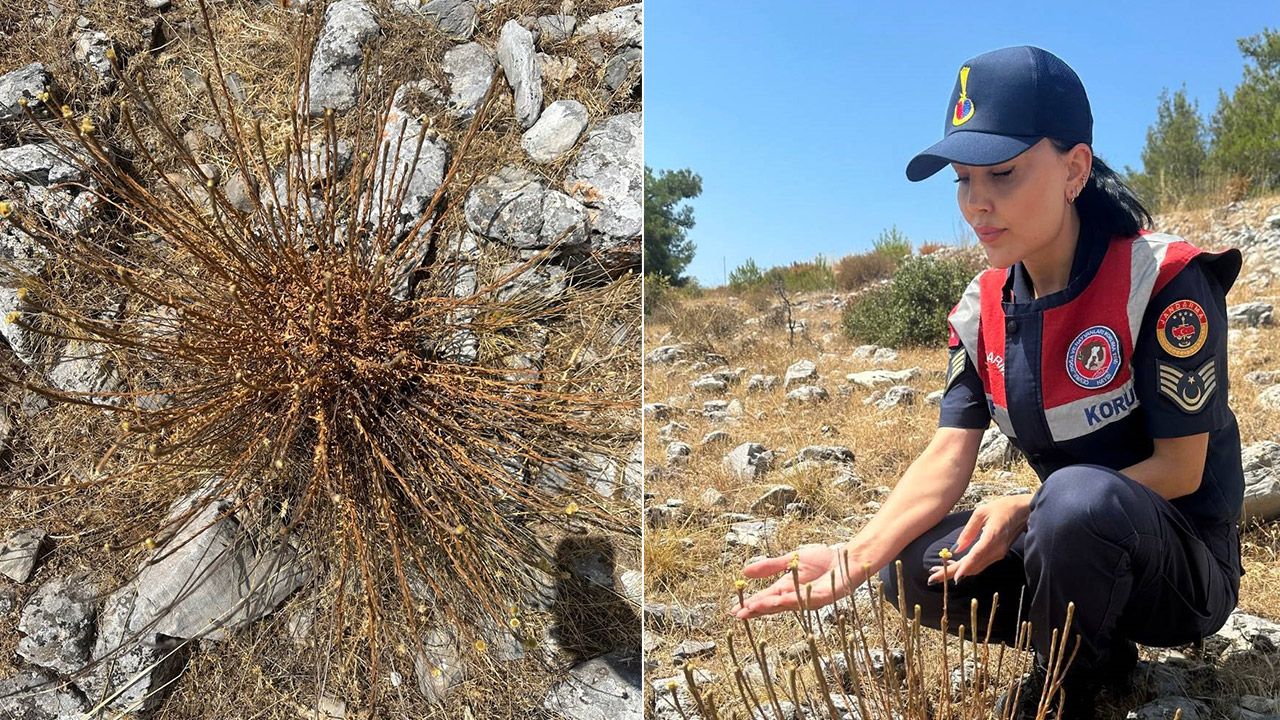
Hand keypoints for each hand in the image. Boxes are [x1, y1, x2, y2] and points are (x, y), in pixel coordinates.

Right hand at [731, 543, 867, 619]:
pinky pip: (808, 599)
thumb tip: (744, 572)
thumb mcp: (791, 560)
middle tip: (739, 614)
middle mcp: (797, 597)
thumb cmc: (822, 560)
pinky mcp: (826, 595)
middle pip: (773, 605)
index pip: (765, 598)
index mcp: (787, 588)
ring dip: (771, 606)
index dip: (750, 604)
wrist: (847, 558)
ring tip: (754, 607)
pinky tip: (781, 599)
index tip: (734, 610)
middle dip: (757, 609)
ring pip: (788, 604)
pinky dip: (794, 599)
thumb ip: (770, 566)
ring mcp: (810, 599)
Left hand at [927, 494, 1030, 585]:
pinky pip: (980, 564)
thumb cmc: (1002, 507)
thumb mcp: (981, 513)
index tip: (954, 578)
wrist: (1025, 511)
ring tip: (937, 574)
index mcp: (992, 537)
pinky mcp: (998, 554)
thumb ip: (968, 531)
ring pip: (975, 568)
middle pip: (972, 566)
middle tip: (932, 579)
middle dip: (952, 574)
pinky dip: (966, 567)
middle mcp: (996, 550)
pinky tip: (953, 567)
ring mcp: (998, 554)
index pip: (976, 556)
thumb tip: (956, 549)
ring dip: (957, 572)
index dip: (964, 568)